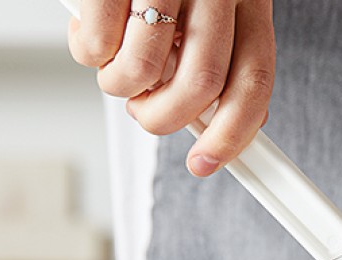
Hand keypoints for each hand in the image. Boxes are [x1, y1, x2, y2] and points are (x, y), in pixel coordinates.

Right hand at [68, 0, 274, 176]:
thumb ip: (217, 50)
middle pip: (201, 85)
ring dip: (119, 86)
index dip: (233, 133)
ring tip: (112, 64)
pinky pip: (97, 46)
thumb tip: (217, 118)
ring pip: (144, 72)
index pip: (254, 79)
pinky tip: (89, 30)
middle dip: (164, 117)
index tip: (208, 162)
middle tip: (144, 109)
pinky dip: (87, 54)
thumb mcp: (207, 0)